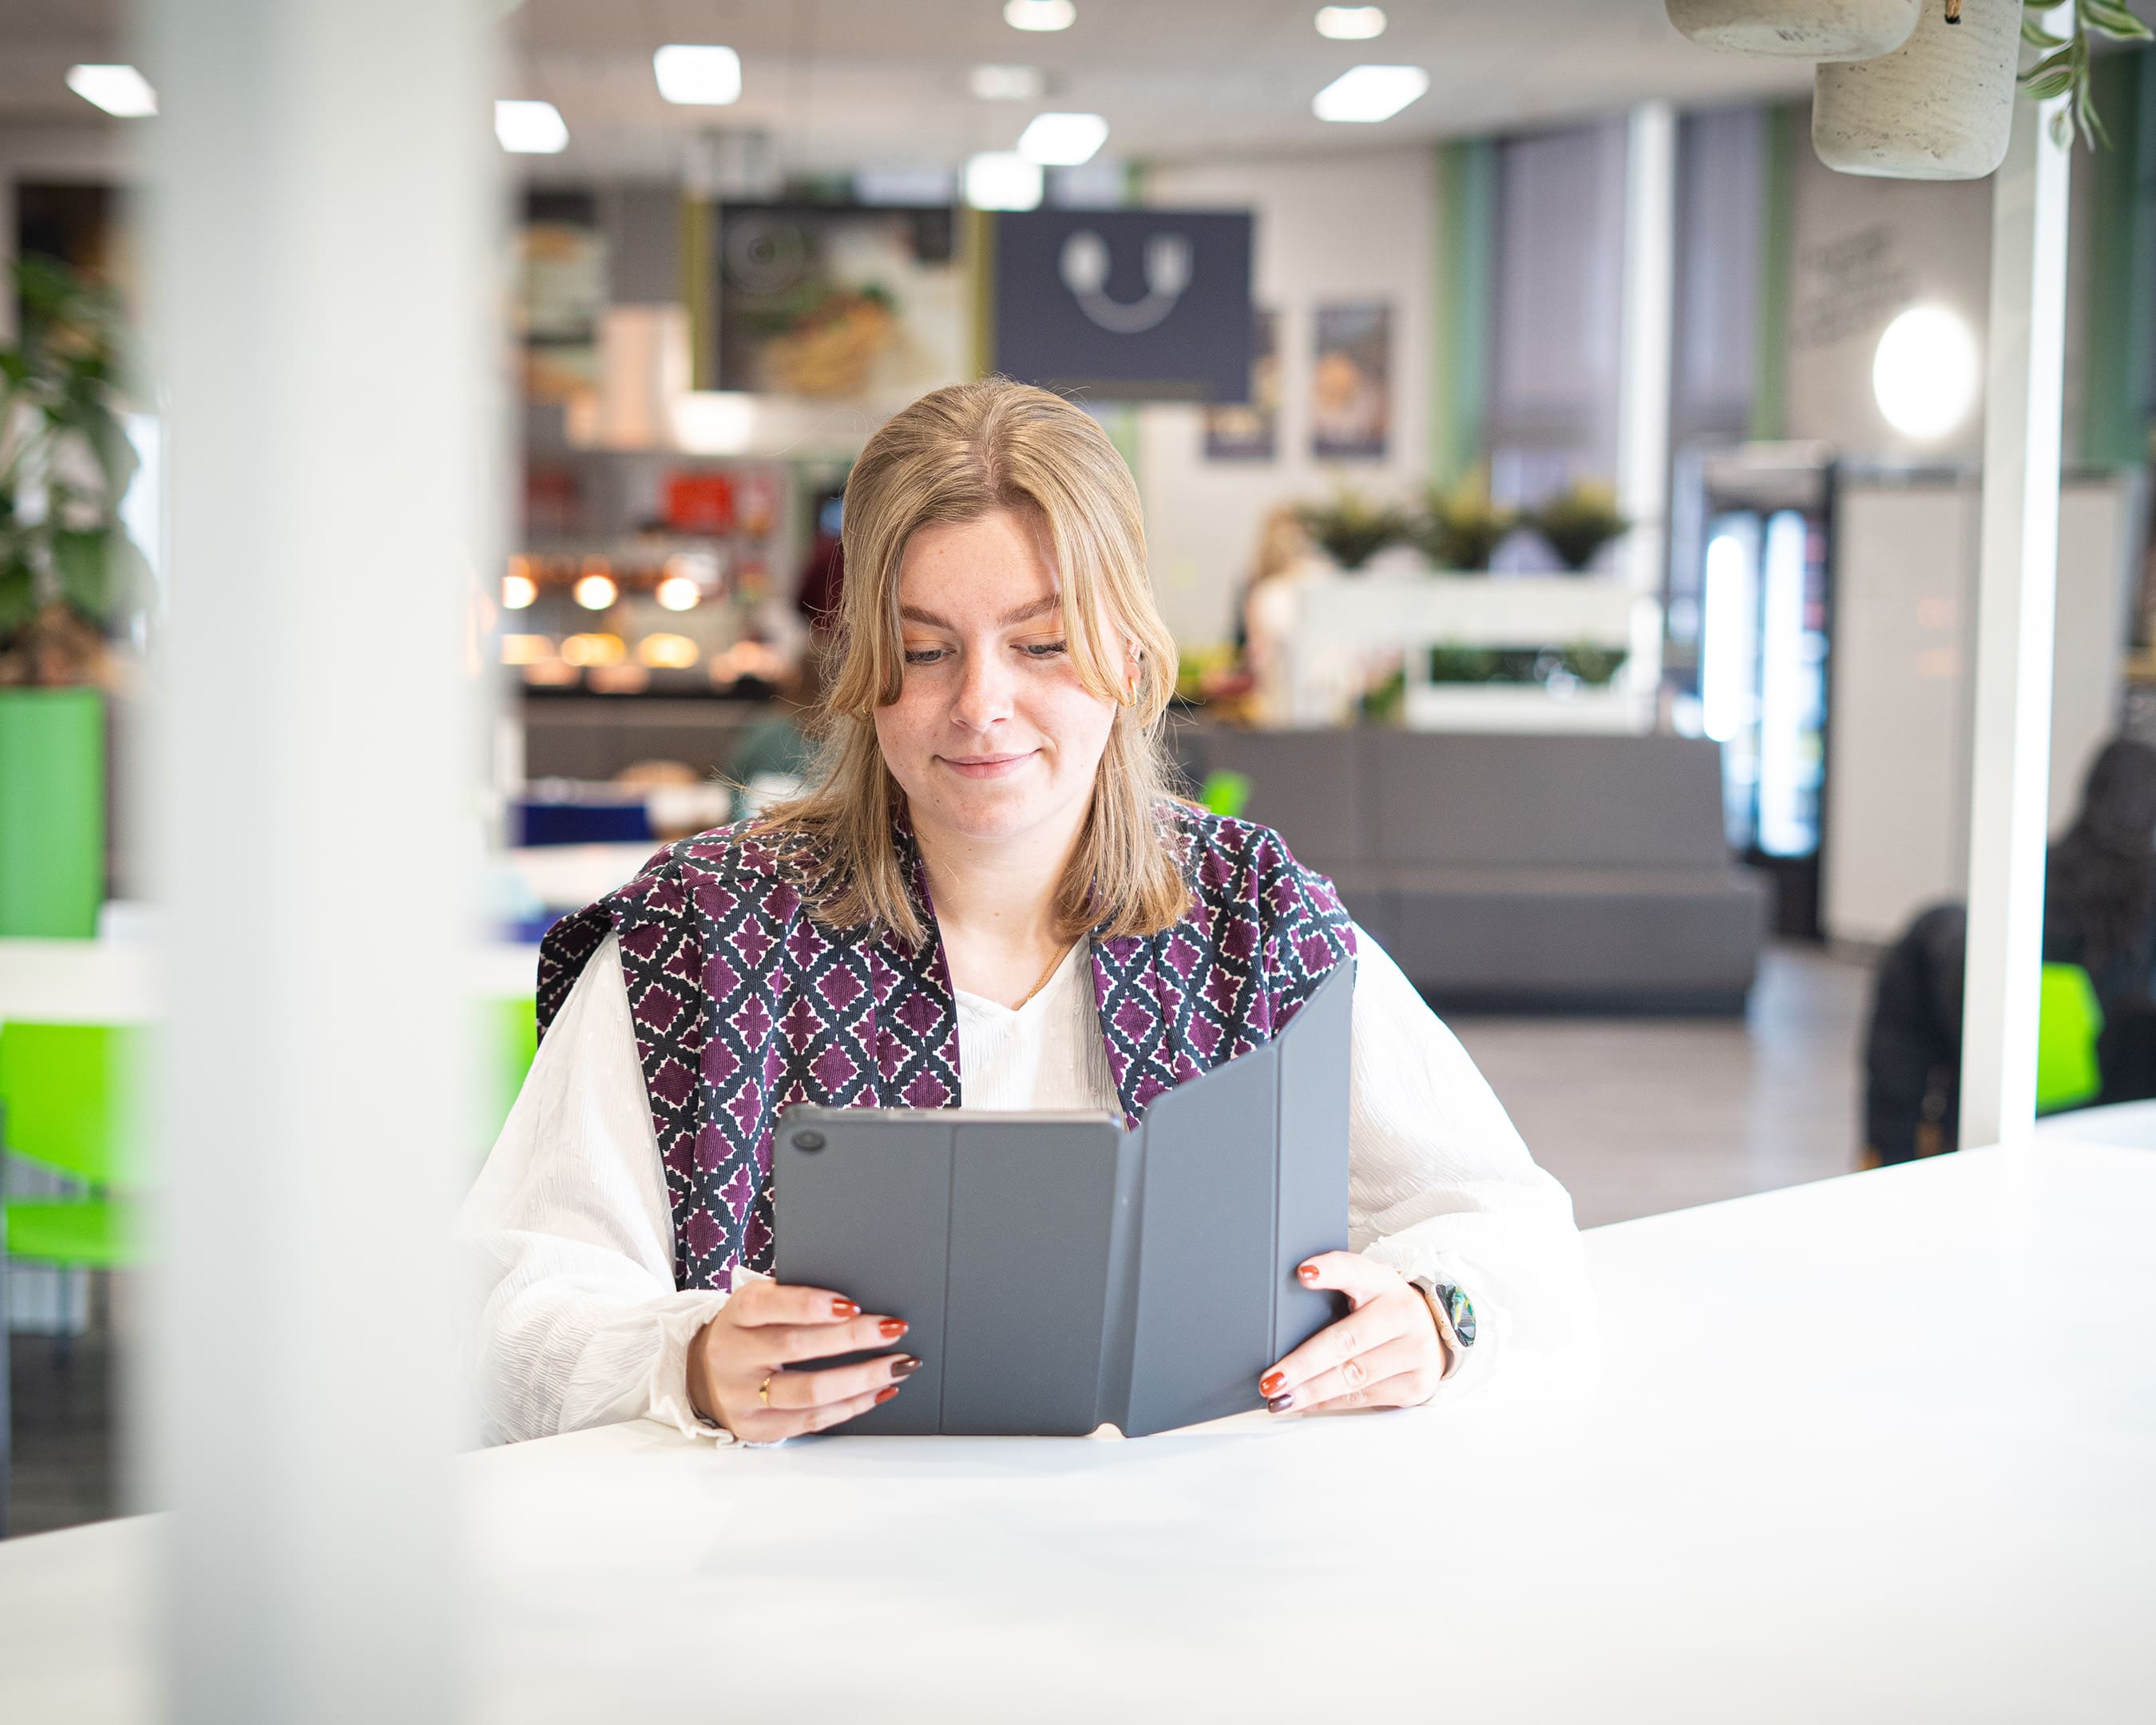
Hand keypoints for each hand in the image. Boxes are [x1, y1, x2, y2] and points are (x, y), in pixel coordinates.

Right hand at [687, 1279, 918, 1439]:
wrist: (705, 1373)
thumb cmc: (750, 1330)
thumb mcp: (760, 1304)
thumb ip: (795, 1299)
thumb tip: (857, 1303)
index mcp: (735, 1315)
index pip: (768, 1305)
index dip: (810, 1304)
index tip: (852, 1304)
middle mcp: (733, 1356)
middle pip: (795, 1347)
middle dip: (852, 1338)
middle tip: (893, 1329)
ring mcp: (742, 1397)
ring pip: (809, 1391)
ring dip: (861, 1378)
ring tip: (898, 1365)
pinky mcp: (757, 1428)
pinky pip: (812, 1420)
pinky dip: (851, 1405)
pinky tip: (879, 1391)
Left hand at [1258, 1252, 1447, 1415]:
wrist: (1430, 1334)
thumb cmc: (1380, 1310)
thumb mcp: (1363, 1289)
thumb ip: (1333, 1294)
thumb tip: (1279, 1323)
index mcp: (1382, 1281)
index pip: (1354, 1270)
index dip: (1329, 1271)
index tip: (1302, 1274)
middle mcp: (1402, 1312)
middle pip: (1346, 1340)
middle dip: (1302, 1364)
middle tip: (1271, 1379)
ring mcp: (1414, 1350)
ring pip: (1352, 1375)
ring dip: (1310, 1391)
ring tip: (1279, 1398)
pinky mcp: (1416, 1383)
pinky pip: (1362, 1397)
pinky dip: (1328, 1402)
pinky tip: (1305, 1403)